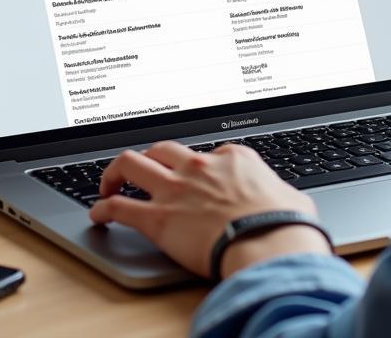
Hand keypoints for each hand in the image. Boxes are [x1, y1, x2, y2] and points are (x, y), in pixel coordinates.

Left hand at [88, 141, 331, 277]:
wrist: (268, 243)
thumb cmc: (284, 223)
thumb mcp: (292, 197)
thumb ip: (281, 195)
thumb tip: (292, 204)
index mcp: (233, 158)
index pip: (208, 154)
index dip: (200, 167)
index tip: (197, 180)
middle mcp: (200, 167)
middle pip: (162, 148)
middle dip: (150, 157)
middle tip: (143, 170)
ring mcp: (176, 190)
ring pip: (131, 163)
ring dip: (116, 172)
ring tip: (109, 184)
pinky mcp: (158, 219)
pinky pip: (119, 207)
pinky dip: (103, 208)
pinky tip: (98, 215)